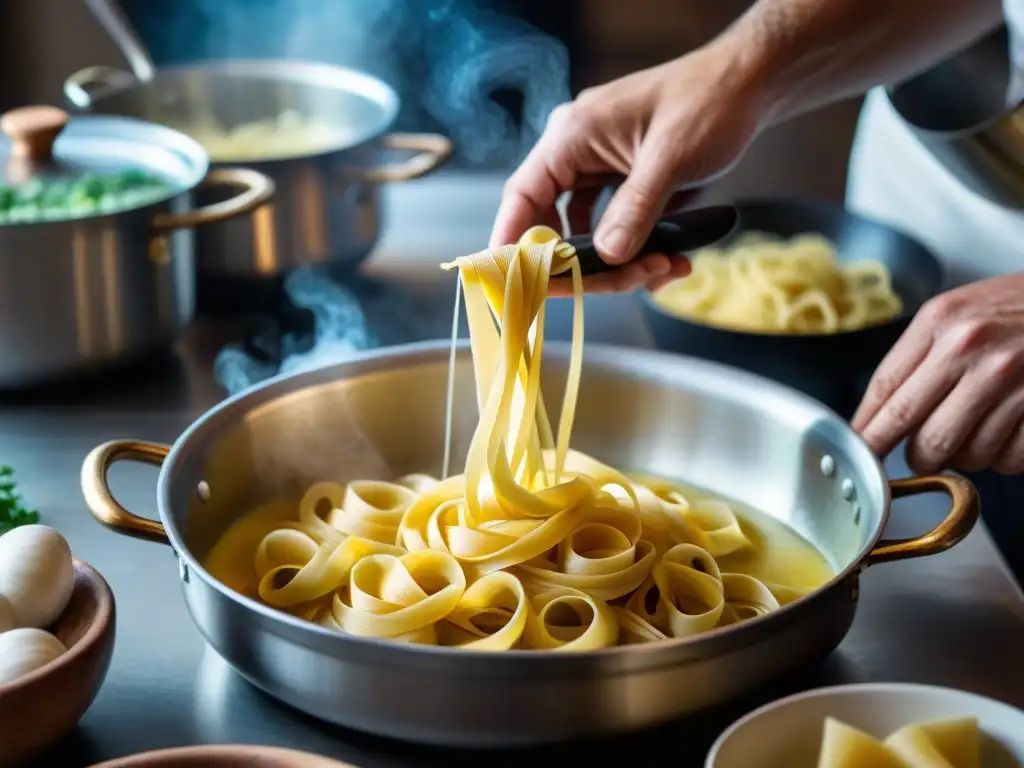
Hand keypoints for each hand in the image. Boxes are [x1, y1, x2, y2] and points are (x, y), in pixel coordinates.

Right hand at [490, 43, 767, 296]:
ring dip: (620, 263)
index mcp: (572, 136)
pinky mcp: (621, 185)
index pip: (523, 196)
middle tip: (631, 280)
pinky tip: (669, 259)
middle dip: (589, 265)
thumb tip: (608, 255)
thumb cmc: (709, 102)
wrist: (749, 86)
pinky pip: (613, 229)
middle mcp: (576, 155)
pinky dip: (636, 251)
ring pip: (586, 236)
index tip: (515, 281)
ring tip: (665, 266)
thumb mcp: (671, 157)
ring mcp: (597, 171)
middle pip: (554, 227)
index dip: (513, 242)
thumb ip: (636, 207)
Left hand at [852, 274, 1023, 474]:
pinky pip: (1006, 460)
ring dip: (963, 457)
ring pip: (964, 456)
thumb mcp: (958, 311)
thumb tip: (876, 416)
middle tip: (918, 456)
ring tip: (974, 430)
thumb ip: (917, 356)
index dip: (867, 431)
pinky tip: (1007, 432)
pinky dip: (1002, 458)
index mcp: (940, 322)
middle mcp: (971, 350)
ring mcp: (1012, 381)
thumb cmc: (1018, 306)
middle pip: (920, 437)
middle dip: (914, 458)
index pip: (884, 392)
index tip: (858, 452)